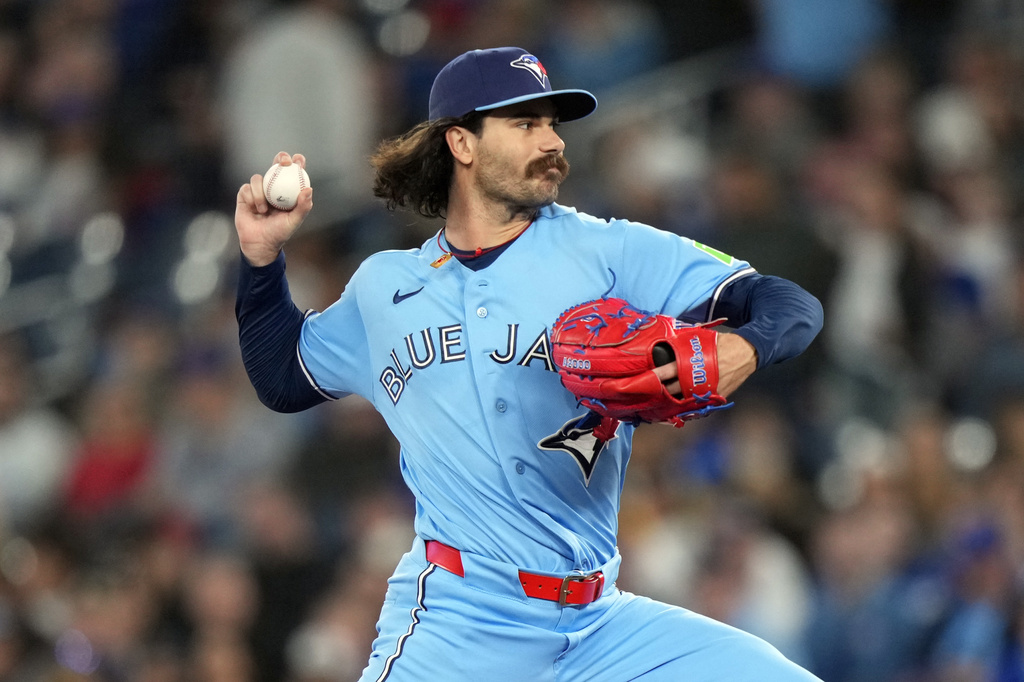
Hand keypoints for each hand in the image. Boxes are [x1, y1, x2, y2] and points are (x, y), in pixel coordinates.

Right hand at [235, 151, 312, 266]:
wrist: (260, 243)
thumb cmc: (279, 233)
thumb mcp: (294, 221)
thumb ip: (303, 207)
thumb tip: (308, 190)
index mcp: (287, 192)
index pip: (293, 173)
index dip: (296, 162)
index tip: (298, 159)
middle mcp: (273, 188)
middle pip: (276, 166)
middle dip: (280, 159)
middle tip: (284, 162)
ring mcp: (258, 190)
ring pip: (259, 178)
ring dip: (262, 192)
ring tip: (265, 210)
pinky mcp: (244, 195)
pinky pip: (247, 188)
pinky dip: (252, 198)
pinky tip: (256, 209)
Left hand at [652, 332, 756, 397]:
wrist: (745, 352)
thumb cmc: (719, 344)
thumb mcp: (697, 339)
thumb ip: (680, 345)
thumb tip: (664, 347)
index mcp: (690, 363)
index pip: (666, 372)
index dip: (654, 376)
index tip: (643, 380)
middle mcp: (696, 380)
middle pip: (671, 391)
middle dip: (659, 392)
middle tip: (648, 393)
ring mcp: (706, 391)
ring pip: (683, 402)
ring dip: (671, 402)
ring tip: (659, 403)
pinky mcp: (714, 397)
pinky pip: (697, 405)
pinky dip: (687, 407)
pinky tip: (678, 407)